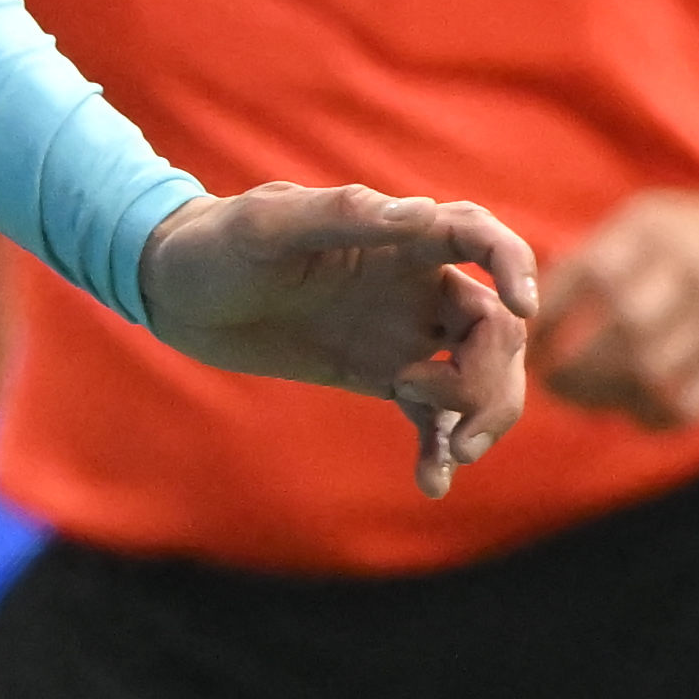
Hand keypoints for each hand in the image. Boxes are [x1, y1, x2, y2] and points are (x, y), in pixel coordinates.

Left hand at [139, 183, 542, 495]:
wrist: (177, 293)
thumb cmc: (218, 242)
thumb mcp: (269, 224)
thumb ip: (343, 216)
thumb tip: (420, 215)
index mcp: (399, 236)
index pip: (482, 237)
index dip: (515, 265)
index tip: (521, 308)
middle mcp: (414, 284)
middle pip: (494, 325)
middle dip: (493, 373)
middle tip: (446, 413)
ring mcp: (403, 333)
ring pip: (478, 373)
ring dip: (483, 415)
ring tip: (451, 456)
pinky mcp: (381, 376)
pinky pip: (431, 416)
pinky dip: (440, 449)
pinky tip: (433, 483)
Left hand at [530, 183, 698, 433]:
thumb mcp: (652, 219)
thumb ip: (599, 255)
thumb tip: (534, 308)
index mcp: (658, 232)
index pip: (590, 276)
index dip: (552, 316)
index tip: (534, 341)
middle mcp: (692, 273)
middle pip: (623, 329)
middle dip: (575, 366)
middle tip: (551, 382)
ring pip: (653, 373)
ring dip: (605, 396)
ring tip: (583, 398)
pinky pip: (690, 405)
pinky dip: (652, 418)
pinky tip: (634, 411)